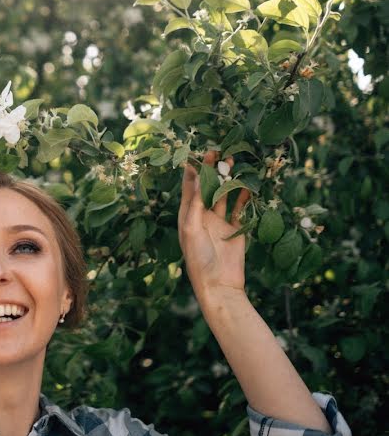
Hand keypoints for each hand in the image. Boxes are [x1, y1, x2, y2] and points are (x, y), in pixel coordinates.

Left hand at [178, 151, 250, 301]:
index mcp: (187, 215)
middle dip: (213, 170)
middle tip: (219, 151)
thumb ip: (195, 204)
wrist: (219, 284)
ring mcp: (219, 222)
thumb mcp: (191, 228)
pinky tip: (248, 184)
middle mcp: (202, 216)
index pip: (189, 187)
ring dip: (228, 180)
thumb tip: (196, 178)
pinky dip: (243, 197)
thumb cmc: (198, 257)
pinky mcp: (235, 229)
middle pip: (207, 187)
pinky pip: (239, 209)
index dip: (193, 170)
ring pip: (224, 195)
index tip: (197, 152)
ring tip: (233, 162)